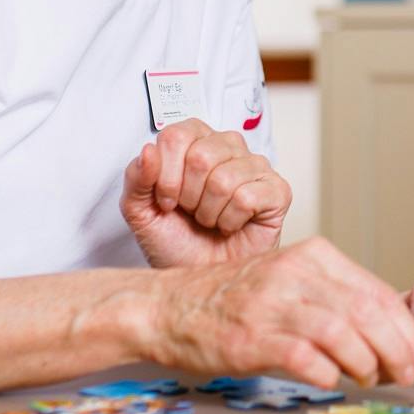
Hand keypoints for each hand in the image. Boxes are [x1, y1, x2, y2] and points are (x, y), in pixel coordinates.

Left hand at [120, 120, 288, 268]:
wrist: (199, 277)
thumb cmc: (175, 241)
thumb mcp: (140, 211)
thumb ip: (136, 178)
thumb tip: (149, 150)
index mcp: (195, 140)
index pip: (176, 136)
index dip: (166, 176)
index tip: (167, 200)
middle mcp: (228, 146)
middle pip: (201, 156)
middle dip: (188, 197)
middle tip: (192, 212)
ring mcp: (256, 166)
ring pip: (224, 180)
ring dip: (209, 213)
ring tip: (211, 220)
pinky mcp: (277, 190)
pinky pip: (247, 197)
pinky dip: (231, 221)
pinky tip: (231, 225)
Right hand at [142, 236, 413, 389]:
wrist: (166, 307)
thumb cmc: (233, 301)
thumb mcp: (291, 283)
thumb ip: (336, 301)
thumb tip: (393, 342)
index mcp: (314, 256)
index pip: (380, 293)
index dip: (412, 332)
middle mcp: (296, 272)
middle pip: (370, 312)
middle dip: (403, 351)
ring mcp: (272, 303)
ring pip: (345, 333)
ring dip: (371, 365)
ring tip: (377, 382)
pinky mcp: (251, 336)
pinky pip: (305, 357)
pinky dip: (329, 374)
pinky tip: (335, 383)